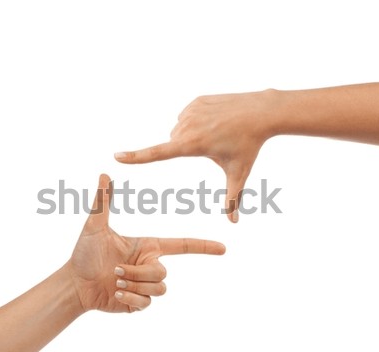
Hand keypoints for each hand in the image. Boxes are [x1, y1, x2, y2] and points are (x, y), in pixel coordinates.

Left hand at [67, 174, 225, 312]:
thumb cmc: (85, 253)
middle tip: (116, 270)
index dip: (203, 246)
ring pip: (159, 288)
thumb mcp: (94, 227)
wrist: (75, 283)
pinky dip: (130, 299)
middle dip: (138, 273)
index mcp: (148, 246)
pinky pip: (147, 303)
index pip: (181, 245)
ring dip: (134, 285)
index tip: (222, 248)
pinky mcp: (139, 302)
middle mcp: (150, 264)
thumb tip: (105, 174)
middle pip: (162, 272)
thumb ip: (103, 202)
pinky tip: (116, 295)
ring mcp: (145, 285)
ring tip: (115, 282)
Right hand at [115, 90, 276, 222]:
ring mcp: (190, 111)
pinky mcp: (196, 101)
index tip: (117, 156)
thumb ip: (232, 199)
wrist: (260, 111)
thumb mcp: (238, 173)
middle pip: (173, 143)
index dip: (136, 157)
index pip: (157, 153)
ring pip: (179, 129)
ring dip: (190, 135)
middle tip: (212, 146)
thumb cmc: (248, 146)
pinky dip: (195, 121)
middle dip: (185, 148)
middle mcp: (187, 126)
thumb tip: (234, 223)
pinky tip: (215, 121)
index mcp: (192, 145)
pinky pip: (187, 117)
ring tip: (215, 132)